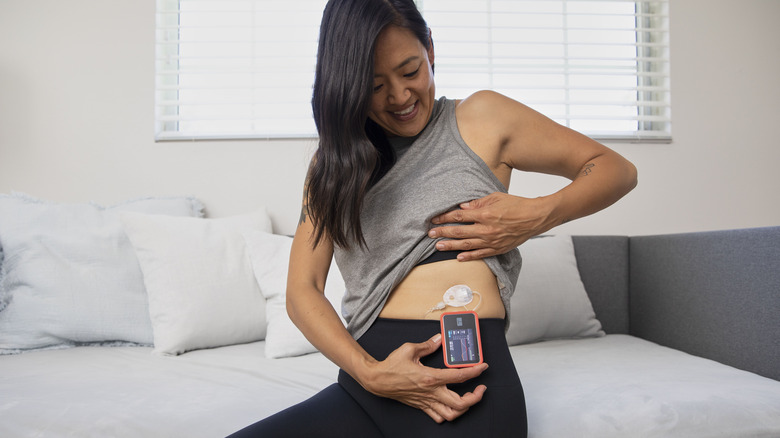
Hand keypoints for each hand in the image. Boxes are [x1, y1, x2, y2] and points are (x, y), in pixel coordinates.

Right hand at [360, 333, 487, 422]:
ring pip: (451, 414)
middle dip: (475, 397)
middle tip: (480, 388)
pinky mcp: (421, 406)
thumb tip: (439, 339)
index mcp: (430, 377)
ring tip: (468, 398)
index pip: (459, 376)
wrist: (378, 380)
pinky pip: (438, 417)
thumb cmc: (392, 366)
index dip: (475, 371)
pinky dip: (449, 414)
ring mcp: (427, 401)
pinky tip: (451, 405)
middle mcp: (431, 392)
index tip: (483, 367)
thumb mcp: (409, 349)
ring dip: (464, 408)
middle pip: (460, 403)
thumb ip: (428, 344)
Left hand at [428, 192, 557, 260]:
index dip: (444, 218)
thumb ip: (477, 203)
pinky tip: (458, 257)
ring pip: (466, 245)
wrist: (535, 217)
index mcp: (485, 214)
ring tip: (438, 246)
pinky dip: (469, 256)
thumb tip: (462, 207)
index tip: (434, 220)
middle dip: (443, 233)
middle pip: (459, 232)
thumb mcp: (495, 198)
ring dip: (451, 246)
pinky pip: (480, 254)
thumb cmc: (517, 205)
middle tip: (430, 234)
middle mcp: (486, 229)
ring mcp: (492, 241)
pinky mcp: (498, 248)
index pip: (459, 216)